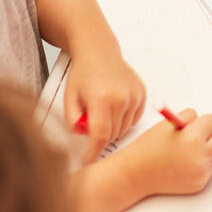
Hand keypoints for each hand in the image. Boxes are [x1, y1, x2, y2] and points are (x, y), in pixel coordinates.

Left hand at [65, 48, 145, 163]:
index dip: (93, 152)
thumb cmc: (83, 73)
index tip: (88, 159)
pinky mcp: (142, 94)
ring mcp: (134, 95)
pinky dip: (124, 120)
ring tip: (102, 111)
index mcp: (101, 99)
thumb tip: (84, 138)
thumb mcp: (69, 98)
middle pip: (113, 135)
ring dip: (112, 128)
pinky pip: (134, 119)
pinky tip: (114, 107)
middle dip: (100, 137)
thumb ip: (73, 122)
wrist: (98, 52)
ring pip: (124, 129)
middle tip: (90, 123)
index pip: (100, 136)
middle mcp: (121, 97)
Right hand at [120, 108, 211, 196]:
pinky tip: (184, 164)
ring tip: (189, 151)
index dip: (207, 121)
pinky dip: (202, 164)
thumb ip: (190, 119)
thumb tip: (207, 121)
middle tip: (206, 134)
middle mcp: (201, 156)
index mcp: (193, 137)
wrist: (136, 174)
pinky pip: (210, 168)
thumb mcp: (168, 124)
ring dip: (210, 149)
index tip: (201, 123)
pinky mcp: (200, 183)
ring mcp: (201, 172)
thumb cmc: (150, 147)